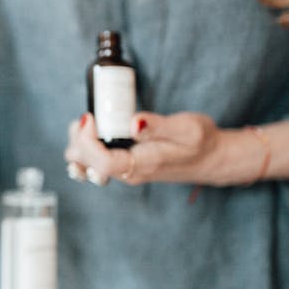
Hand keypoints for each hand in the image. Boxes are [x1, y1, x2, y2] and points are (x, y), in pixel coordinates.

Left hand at [65, 110, 223, 186]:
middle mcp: (128, 173)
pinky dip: (85, 146)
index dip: (87, 141)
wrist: (210, 159)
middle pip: (86, 165)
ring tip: (88, 122)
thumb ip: (158, 126)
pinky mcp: (123, 165)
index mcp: (142, 166)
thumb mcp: (187, 128)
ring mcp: (124, 171)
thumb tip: (134, 122)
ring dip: (79, 144)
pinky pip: (92, 162)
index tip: (90, 117)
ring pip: (85, 166)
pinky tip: (91, 130)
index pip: (102, 163)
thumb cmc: (201, 142)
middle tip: (89, 115)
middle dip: (79, 139)